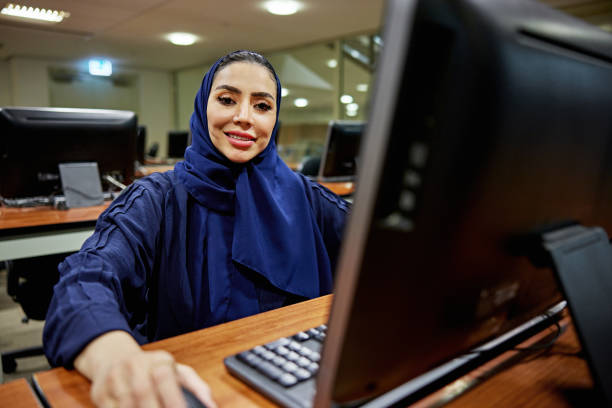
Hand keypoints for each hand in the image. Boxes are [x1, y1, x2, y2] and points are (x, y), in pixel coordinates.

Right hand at [75, 331, 216, 407]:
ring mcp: (115, 378)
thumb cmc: (152, 368)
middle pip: (142, 393)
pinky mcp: (100, 393)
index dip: (173, 400)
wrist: (113, 356)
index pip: (165, 378)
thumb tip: (211, 406)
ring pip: (125, 404)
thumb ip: (196, 387)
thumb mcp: (177, 371)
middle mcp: (135, 366)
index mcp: (160, 361)